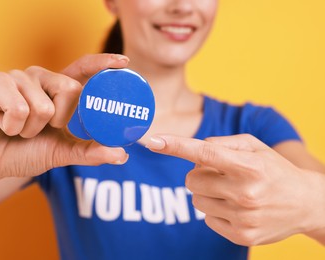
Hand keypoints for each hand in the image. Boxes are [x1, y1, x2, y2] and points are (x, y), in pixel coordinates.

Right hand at [0, 54, 129, 180]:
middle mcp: (42, 77)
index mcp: (59, 88)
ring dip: (31, 130)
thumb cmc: (25, 152)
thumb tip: (122, 155)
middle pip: (70, 89)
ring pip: (43, 106)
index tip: (124, 63)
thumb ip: (91, 152)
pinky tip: (1, 122)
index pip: (84, 67)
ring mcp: (19, 76)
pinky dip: (11, 126)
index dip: (103, 63)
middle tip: (39, 128)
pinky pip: (18, 108)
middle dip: (56, 122)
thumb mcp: (63, 152)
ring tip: (18, 128)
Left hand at [146, 134, 324, 244]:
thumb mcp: (253, 146)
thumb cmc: (273, 168)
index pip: (204, 153)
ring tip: (229, 189)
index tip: (153, 141)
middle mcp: (245, 193)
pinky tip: (235, 206)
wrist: (305, 203)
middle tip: (219, 173)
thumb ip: (221, 143)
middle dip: (198, 174)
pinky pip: (207, 218)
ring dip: (206, 192)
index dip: (176, 146)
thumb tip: (192, 150)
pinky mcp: (241, 235)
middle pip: (192, 179)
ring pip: (196, 200)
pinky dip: (215, 209)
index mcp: (248, 166)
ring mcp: (243, 217)